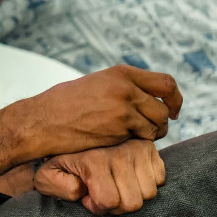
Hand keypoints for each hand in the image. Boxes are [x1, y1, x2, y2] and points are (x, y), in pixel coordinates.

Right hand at [0, 65, 180, 160]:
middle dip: (163, 120)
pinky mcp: (119, 128)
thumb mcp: (95, 84)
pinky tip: (121, 142)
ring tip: (133, 136)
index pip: (166, 83)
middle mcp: (125, 88)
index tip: (172, 109)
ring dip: (151, 133)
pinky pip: (144, 138)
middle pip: (165, 107)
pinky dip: (138, 142)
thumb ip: (121, 86)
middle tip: (153, 129)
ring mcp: (123, 108)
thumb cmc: (61, 105)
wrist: (40, 121)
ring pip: (158, 124)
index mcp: (120, 74)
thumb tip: (146, 95)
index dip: (175, 99)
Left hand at [35, 139, 165, 214]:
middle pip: (133, 202)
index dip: (97, 207)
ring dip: (132, 194)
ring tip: (113, 184)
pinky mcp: (151, 148)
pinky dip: (144, 183)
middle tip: (102, 193)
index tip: (87, 197)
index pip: (110, 202)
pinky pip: (159, 179)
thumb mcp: (46, 176)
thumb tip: (82, 189)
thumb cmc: (60, 163)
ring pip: (149, 193)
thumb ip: (56, 186)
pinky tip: (127, 177)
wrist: (70, 137)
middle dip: (116, 205)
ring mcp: (138, 148)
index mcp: (95, 160)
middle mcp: (120, 152)